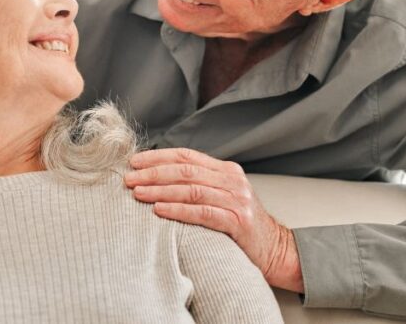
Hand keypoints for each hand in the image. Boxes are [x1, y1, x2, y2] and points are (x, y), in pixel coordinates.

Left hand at [125, 148, 303, 292]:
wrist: (275, 250)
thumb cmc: (241, 226)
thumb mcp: (224, 196)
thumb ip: (200, 184)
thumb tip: (159, 177)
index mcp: (226, 170)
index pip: (186, 155)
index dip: (158, 157)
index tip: (135, 161)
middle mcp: (232, 180)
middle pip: (185, 170)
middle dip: (153, 173)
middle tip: (129, 178)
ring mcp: (236, 200)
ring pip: (190, 189)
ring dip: (160, 190)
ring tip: (138, 193)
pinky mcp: (238, 222)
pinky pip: (202, 213)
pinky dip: (178, 210)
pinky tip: (159, 210)